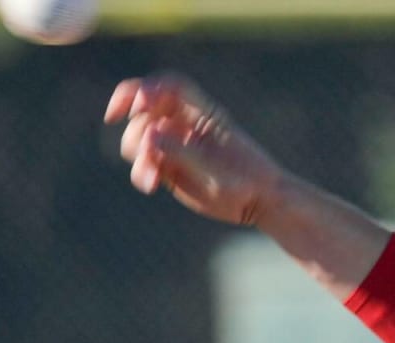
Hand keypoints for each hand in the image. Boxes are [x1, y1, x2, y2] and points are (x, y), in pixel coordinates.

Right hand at [104, 72, 282, 225]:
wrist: (258, 203)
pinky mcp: (167, 167)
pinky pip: (142, 163)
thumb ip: (182, 151)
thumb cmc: (246, 180)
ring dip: (136, 153)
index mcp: (202, 114)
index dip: (147, 88)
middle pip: (145, 112)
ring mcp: (174, 146)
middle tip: (148, 150)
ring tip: (151, 176)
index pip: (169, 87)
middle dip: (138, 128)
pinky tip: (151, 185)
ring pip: (138, 137)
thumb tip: (149, 135)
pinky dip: (141, 172)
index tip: (136, 104)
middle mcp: (184, 126)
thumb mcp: (215, 167)